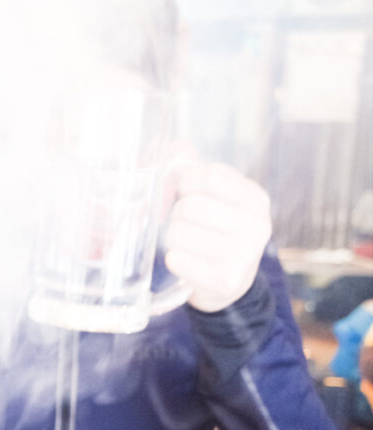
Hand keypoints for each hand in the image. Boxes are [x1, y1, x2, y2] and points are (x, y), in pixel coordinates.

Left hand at [164, 162, 271, 312]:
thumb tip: (176, 145)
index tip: (185, 192)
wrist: (229, 284)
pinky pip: (177, 260)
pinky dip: (173, 259)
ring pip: (178, 233)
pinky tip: (185, 261)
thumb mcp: (214, 199)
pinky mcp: (225, 280)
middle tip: (185, 224)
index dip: (185, 182)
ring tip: (187, 245)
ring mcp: (244, 255)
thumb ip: (195, 171)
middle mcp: (257, 226)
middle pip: (189, 206)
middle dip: (176, 214)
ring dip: (172, 239)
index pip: (208, 176)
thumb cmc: (216, 233)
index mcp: (255, 199)